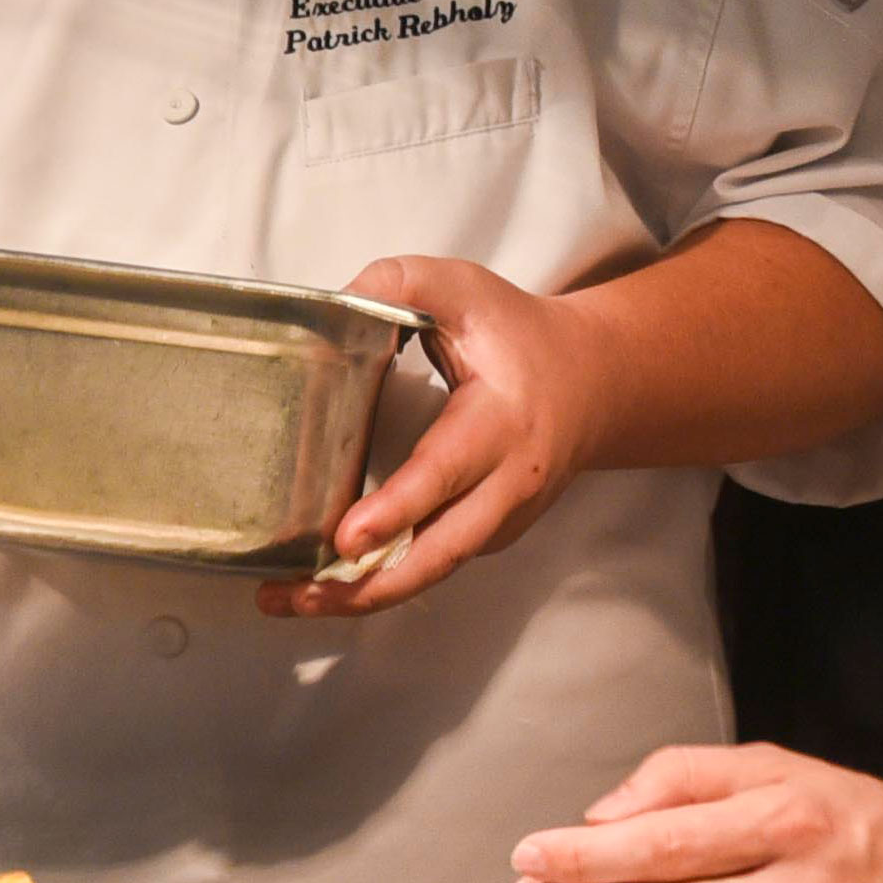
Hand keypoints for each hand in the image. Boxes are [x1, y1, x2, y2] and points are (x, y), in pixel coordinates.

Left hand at [257, 255, 607, 615]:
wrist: (594, 382)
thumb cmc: (521, 335)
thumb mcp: (466, 290)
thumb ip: (401, 282)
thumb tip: (332, 303)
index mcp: (500, 424)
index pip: (443, 473)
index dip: (394, 510)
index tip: (346, 539)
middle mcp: (507, 485)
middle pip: (438, 553)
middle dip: (365, 585)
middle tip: (296, 594)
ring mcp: (501, 519)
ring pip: (432, 571)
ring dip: (361, 596)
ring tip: (287, 600)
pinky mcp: (489, 535)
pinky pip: (433, 565)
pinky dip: (381, 584)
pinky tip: (323, 588)